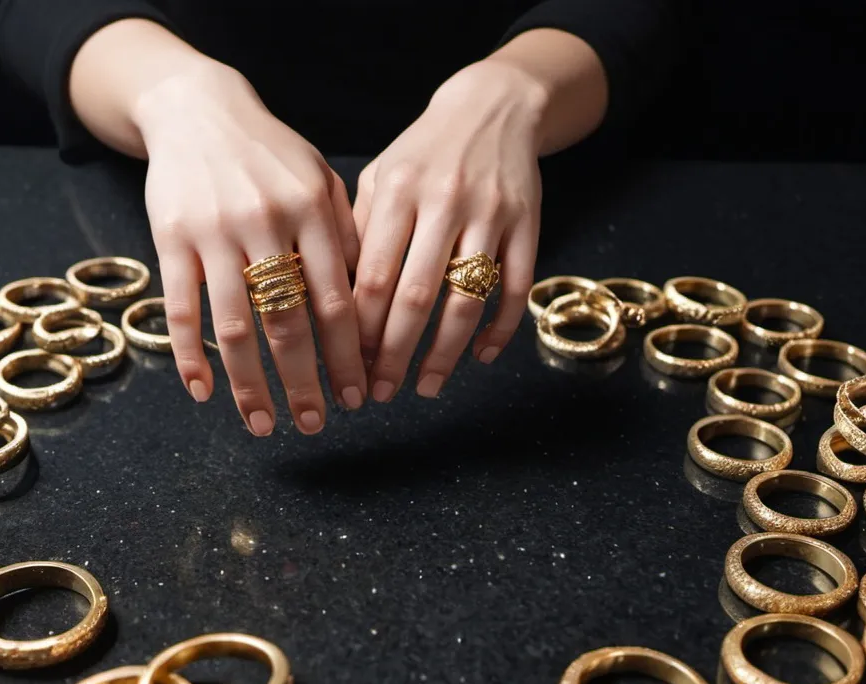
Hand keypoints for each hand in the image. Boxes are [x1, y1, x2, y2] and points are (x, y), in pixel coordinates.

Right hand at [136, 64, 365, 433]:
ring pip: (235, 326)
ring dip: (249, 385)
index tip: (356, 398)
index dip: (348, 357)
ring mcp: (214, 232)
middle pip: (288, 323)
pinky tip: (202, 392)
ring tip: (263, 425)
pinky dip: (190, 355)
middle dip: (304, 383)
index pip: (337, 301)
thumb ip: (346, 239)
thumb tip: (370, 310)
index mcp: (312, 211)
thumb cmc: (271, 156)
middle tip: (315, 424)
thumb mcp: (320, 181)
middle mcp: (265, 222)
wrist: (197, 108)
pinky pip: (181, 309)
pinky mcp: (170, 238)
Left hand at [352, 60, 545, 400]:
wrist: (493, 107)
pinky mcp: (528, 224)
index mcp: (397, 191)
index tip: (349, 366)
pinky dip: (500, 329)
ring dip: (445, 354)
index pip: (373, 276)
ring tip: (426, 388)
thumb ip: (358, 235)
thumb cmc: (422, 154)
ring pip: (467, 301)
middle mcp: (444, 202)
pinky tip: (481, 358)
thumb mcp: (378, 178)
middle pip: (416, 296)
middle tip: (381, 393)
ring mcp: (491, 214)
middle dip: (394, 354)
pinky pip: (515, 289)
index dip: (360, 329)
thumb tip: (337, 307)